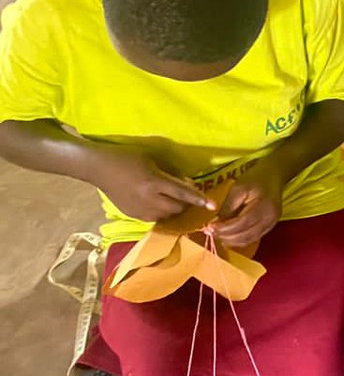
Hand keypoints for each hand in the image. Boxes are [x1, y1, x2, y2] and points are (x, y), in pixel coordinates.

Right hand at [90, 147, 213, 221]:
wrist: (99, 168)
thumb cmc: (126, 157)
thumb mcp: (152, 160)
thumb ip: (169, 173)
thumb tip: (185, 182)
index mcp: (154, 182)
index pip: (183, 193)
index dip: (199, 199)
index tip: (213, 205)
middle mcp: (148, 199)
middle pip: (177, 208)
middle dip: (187, 204)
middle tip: (188, 196)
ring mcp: (139, 209)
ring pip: (167, 216)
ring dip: (174, 210)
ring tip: (173, 200)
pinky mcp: (132, 215)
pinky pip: (154, 219)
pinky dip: (162, 213)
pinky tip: (160, 204)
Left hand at [211, 162, 284, 248]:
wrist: (273, 177)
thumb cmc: (255, 179)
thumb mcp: (238, 188)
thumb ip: (228, 207)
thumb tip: (215, 223)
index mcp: (263, 206)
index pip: (242, 223)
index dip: (225, 229)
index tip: (210, 228)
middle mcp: (269, 219)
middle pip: (245, 235)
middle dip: (226, 236)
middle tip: (210, 232)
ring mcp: (271, 224)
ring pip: (248, 240)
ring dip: (231, 241)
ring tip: (217, 234)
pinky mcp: (269, 227)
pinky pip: (252, 238)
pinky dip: (239, 240)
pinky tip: (228, 236)